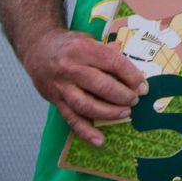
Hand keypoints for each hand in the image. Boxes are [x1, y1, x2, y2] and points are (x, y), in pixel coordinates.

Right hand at [20, 29, 147, 145]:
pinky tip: (100, 140)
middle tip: (135, 100)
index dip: (131, 76)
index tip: (143, 86)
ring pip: (86, 105)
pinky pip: (71, 119)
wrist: (38, 49)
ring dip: (109, 112)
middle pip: (100, 86)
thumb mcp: (89, 40)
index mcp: (83, 49)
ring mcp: (61, 87)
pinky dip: (86, 132)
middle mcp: (70, 68)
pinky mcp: (55, 101)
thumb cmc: (70, 45)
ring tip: (126, 113)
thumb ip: (110, 53)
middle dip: (122, 95)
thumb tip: (133, 67)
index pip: (113, 63)